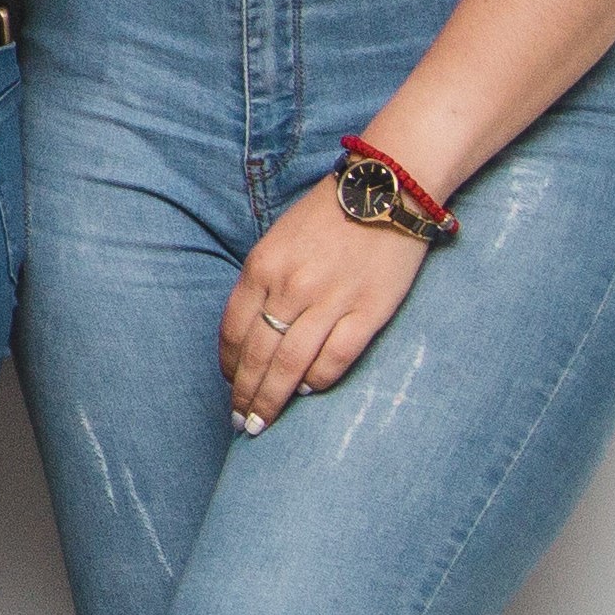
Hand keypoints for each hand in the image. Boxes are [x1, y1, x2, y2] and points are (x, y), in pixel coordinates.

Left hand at [221, 180, 432, 431]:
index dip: (228, 365)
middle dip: (245, 395)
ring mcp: (330, 302)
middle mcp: (290, 287)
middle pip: (257, 356)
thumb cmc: (328, 216)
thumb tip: (251, 333)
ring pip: (291, 367)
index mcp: (262, 267)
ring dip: (273, 400)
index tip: (229, 384)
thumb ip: (262, 284)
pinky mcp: (368, 313)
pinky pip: (335, 360)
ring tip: (263, 423)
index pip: (233, 331)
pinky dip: (317, 383)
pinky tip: (308, 393)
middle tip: (241, 423)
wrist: (386, 191)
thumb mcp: (278, 241)